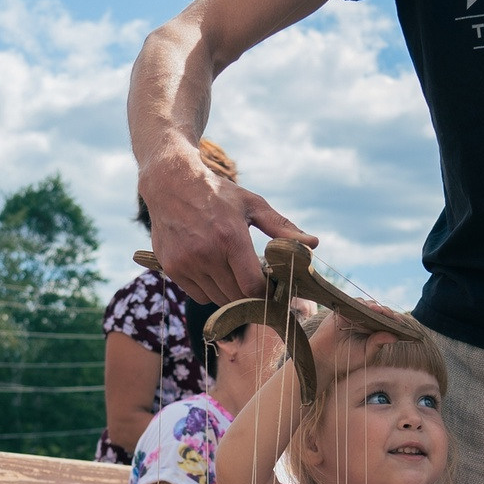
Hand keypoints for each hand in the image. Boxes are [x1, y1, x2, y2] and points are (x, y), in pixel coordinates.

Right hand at [141, 145, 317, 306]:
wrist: (170, 183)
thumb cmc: (218, 193)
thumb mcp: (253, 204)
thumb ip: (283, 228)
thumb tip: (313, 244)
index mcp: (230, 238)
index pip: (253, 288)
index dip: (267, 294)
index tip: (274, 288)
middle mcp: (205, 254)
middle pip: (237, 298)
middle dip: (252, 296)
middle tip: (258, 283)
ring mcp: (186, 263)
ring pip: (218, 300)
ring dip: (231, 294)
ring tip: (235, 273)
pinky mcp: (172, 269)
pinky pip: (199, 295)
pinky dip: (211, 290)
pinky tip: (214, 271)